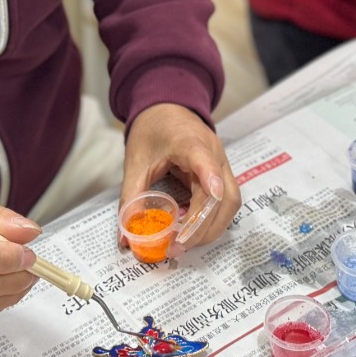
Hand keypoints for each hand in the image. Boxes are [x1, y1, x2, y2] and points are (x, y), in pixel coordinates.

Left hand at [121, 103, 238, 248]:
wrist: (167, 110)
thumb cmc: (152, 132)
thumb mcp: (135, 163)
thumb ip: (131, 199)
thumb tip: (126, 238)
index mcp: (189, 141)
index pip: (204, 159)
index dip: (210, 177)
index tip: (212, 195)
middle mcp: (213, 153)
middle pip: (221, 195)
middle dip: (202, 226)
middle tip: (177, 246)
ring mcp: (222, 165)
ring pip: (229, 203)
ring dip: (210, 228)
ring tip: (184, 244)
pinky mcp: (222, 176)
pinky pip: (225, 203)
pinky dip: (211, 221)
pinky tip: (191, 231)